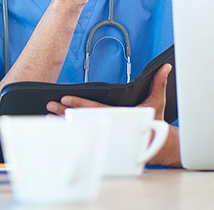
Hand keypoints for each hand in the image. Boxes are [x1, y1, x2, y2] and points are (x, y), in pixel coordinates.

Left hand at [46, 64, 179, 166]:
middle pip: (84, 118)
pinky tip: (59, 124)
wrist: (157, 145)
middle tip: (50, 106)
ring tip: (49, 116)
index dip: (81, 103)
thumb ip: (158, 83)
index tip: (66, 99)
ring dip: (64, 121)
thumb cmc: (155, 123)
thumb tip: (165, 68)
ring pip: (81, 127)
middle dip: (66, 112)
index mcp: (121, 116)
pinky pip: (84, 133)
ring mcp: (106, 133)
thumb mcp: (157, 101)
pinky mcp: (103, 137)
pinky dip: (71, 129)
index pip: (96, 108)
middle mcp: (110, 125)